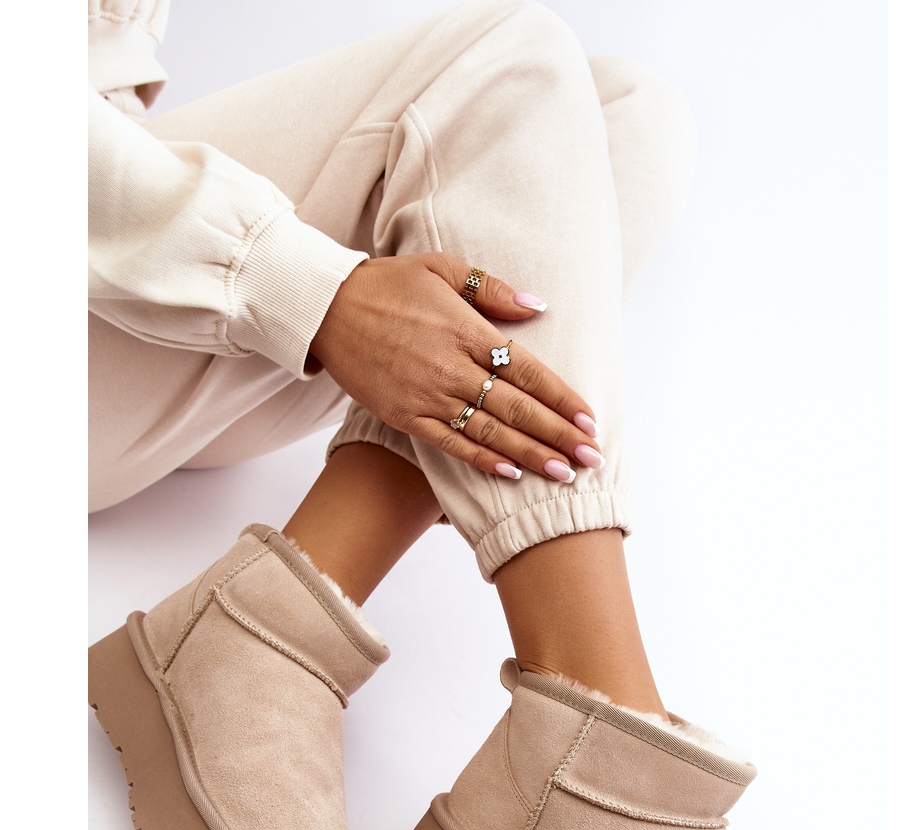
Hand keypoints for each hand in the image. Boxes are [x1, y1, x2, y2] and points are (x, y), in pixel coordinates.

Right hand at [308, 253, 601, 479]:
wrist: (324, 307)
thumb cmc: (387, 284)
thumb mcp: (442, 268)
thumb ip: (492, 290)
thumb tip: (539, 307)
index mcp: (467, 331)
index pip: (528, 371)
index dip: (562, 399)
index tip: (590, 420)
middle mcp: (452, 368)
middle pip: (517, 409)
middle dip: (559, 436)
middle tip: (593, 459)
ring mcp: (428, 396)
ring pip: (490, 433)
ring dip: (530, 456)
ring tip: (564, 474)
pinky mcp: (405, 416)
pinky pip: (451, 444)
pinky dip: (482, 461)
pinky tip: (510, 473)